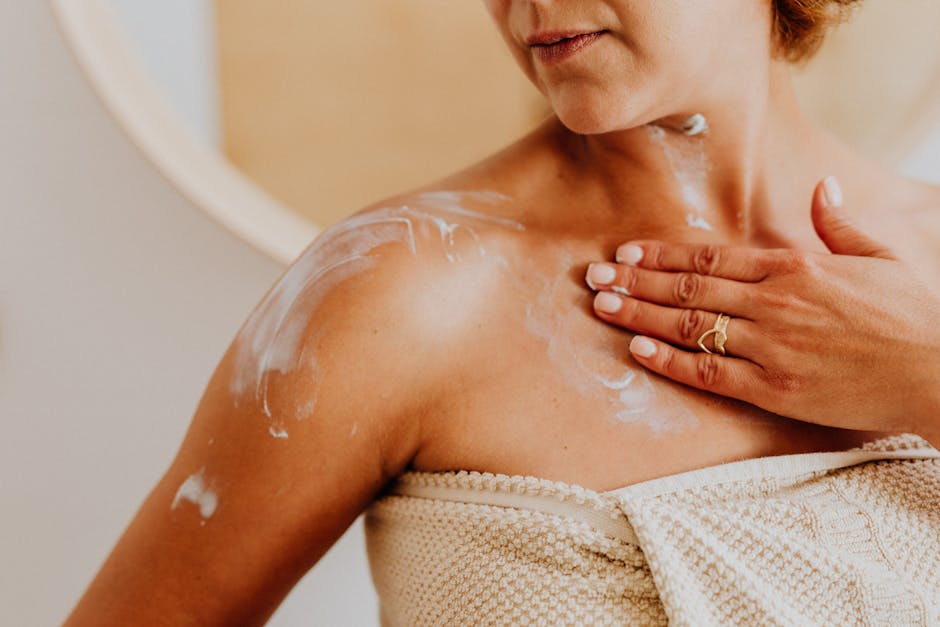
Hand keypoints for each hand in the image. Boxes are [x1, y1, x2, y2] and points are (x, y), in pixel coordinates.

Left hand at [584, 176, 939, 438]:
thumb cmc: (918, 314)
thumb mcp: (885, 254)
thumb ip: (842, 223)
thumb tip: (822, 189)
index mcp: (795, 267)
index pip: (711, 255)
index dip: (662, 253)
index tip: (627, 250)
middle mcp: (773, 303)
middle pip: (688, 287)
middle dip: (635, 279)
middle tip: (594, 275)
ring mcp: (770, 346)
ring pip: (689, 325)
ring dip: (640, 313)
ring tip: (602, 304)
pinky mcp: (774, 389)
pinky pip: (709, 373)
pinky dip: (670, 361)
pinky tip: (638, 348)